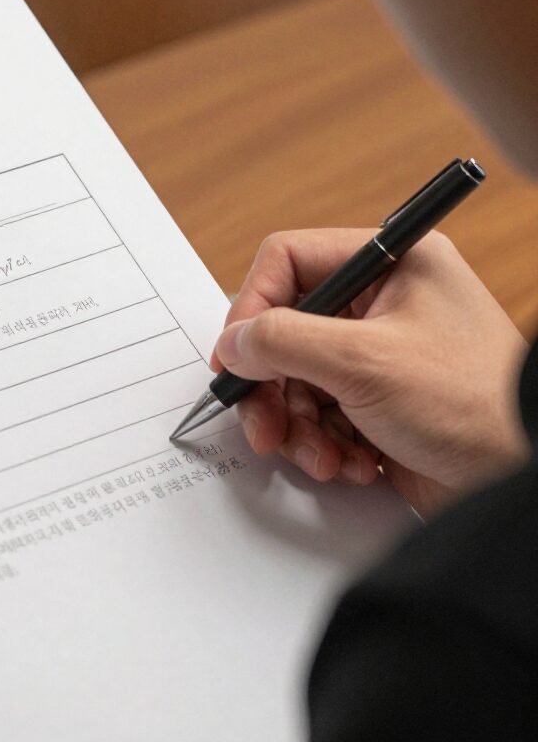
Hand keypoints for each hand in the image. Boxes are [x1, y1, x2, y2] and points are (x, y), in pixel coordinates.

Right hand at [213, 229, 528, 513]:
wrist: (525, 481)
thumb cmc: (475, 406)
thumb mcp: (363, 361)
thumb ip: (283, 341)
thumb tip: (233, 343)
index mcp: (393, 264)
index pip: (289, 261)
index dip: (253, 307)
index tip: (237, 356)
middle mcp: (386, 302)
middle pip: (287, 327)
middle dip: (273, 384)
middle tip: (263, 424)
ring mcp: (384, 354)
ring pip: (298, 377)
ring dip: (298, 424)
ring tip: (321, 456)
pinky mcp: (383, 402)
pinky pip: (323, 413)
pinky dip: (325, 443)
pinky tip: (353, 464)